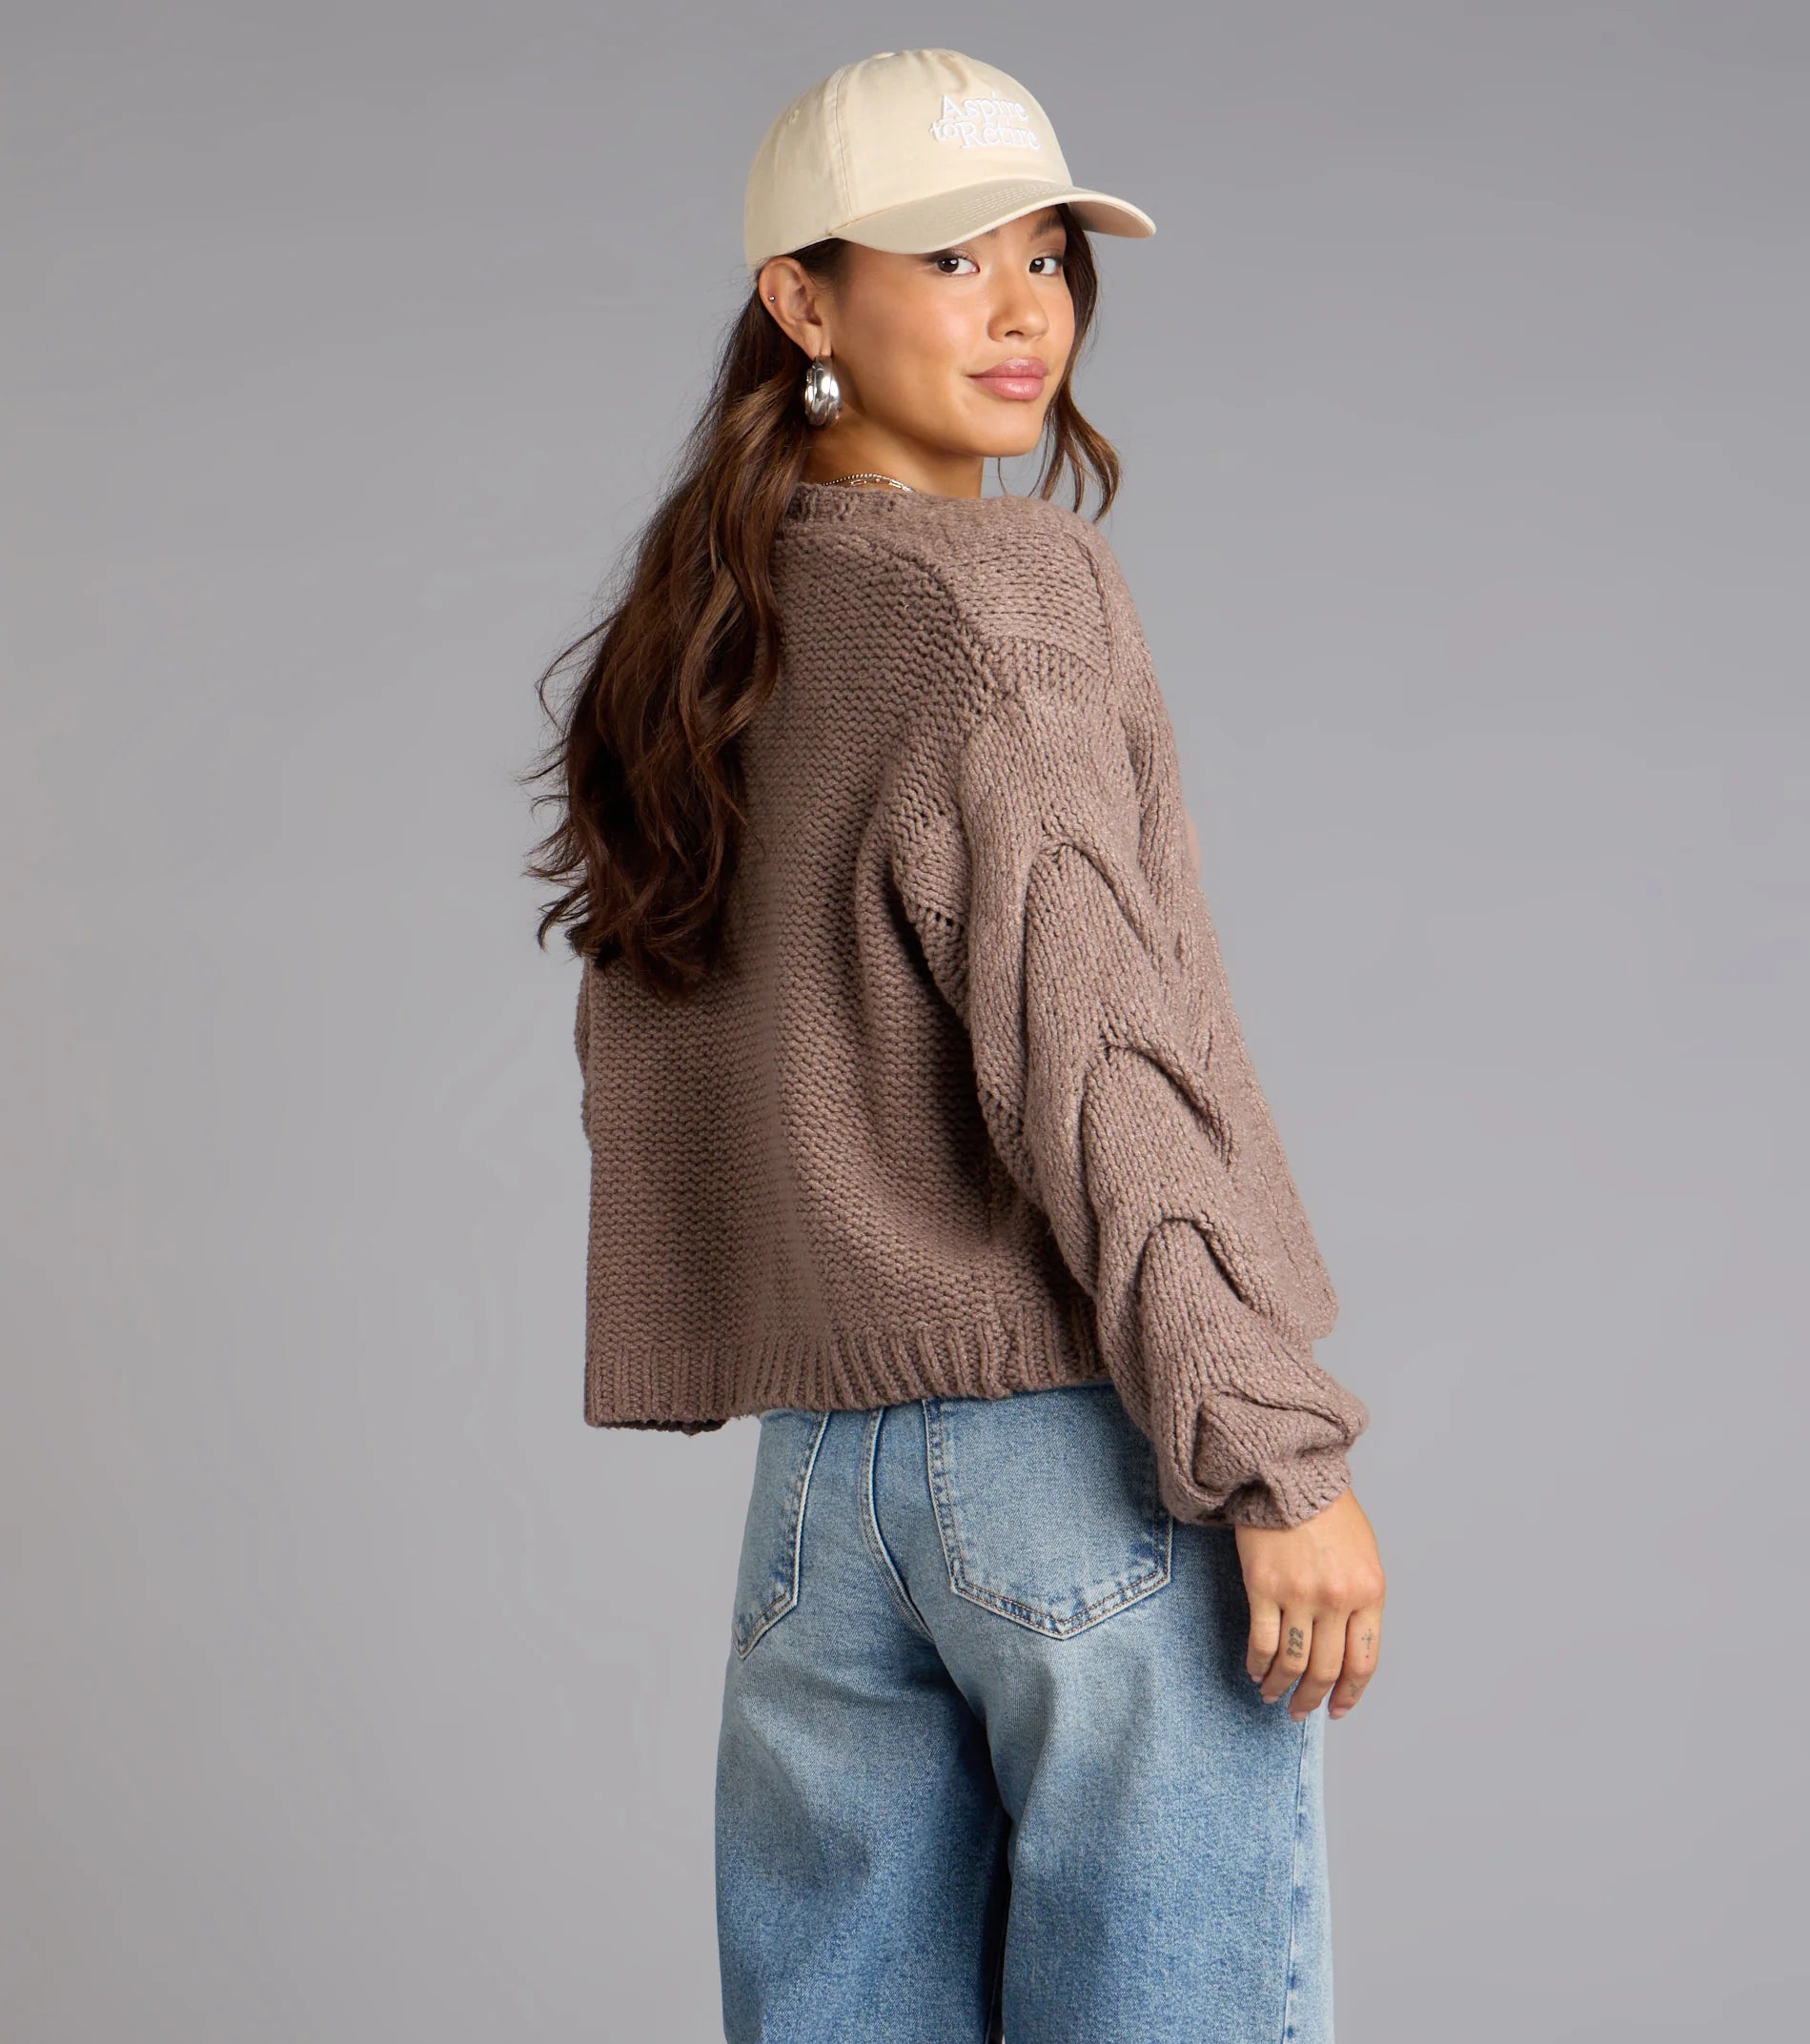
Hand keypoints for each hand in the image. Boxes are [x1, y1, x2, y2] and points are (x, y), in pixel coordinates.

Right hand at [1235, 1487, 1383, 1721]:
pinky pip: (1261, 1642)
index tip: (1337, 1709)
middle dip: (1313, 1698)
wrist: (1288, 1474)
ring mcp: (1299, 1594)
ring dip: (1281, 1687)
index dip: (1349, 1693)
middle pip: (1326, 1669)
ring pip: (1292, 1662)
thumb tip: (1343, 1648)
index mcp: (1369, 1592)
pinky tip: (1255, 1670)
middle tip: (1300, 1710)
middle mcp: (1337, 1599)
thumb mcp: (1363, 1554)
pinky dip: (1257, 1663)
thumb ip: (1360, 1600)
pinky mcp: (1263, 1587)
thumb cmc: (1327, 1511)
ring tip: (1273, 1695)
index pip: (1363, 1662)